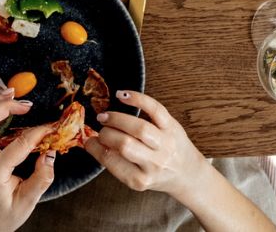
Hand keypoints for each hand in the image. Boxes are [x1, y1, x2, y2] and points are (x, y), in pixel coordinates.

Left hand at [0, 90, 56, 231]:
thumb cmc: (5, 216)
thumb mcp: (28, 202)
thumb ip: (42, 177)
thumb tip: (50, 154)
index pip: (20, 143)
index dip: (39, 132)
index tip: (53, 127)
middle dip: (5, 105)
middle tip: (26, 102)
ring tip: (10, 92)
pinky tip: (1, 106)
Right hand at [84, 90, 209, 200]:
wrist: (187, 174)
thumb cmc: (158, 175)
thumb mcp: (136, 178)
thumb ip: (117, 162)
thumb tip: (93, 141)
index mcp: (140, 179)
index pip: (112, 162)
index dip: (96, 148)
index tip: (88, 140)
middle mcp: (154, 163)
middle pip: (124, 144)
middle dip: (106, 134)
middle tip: (100, 128)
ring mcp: (165, 144)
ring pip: (139, 127)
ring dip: (117, 119)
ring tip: (105, 116)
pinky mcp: (173, 127)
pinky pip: (155, 109)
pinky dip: (138, 99)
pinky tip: (122, 96)